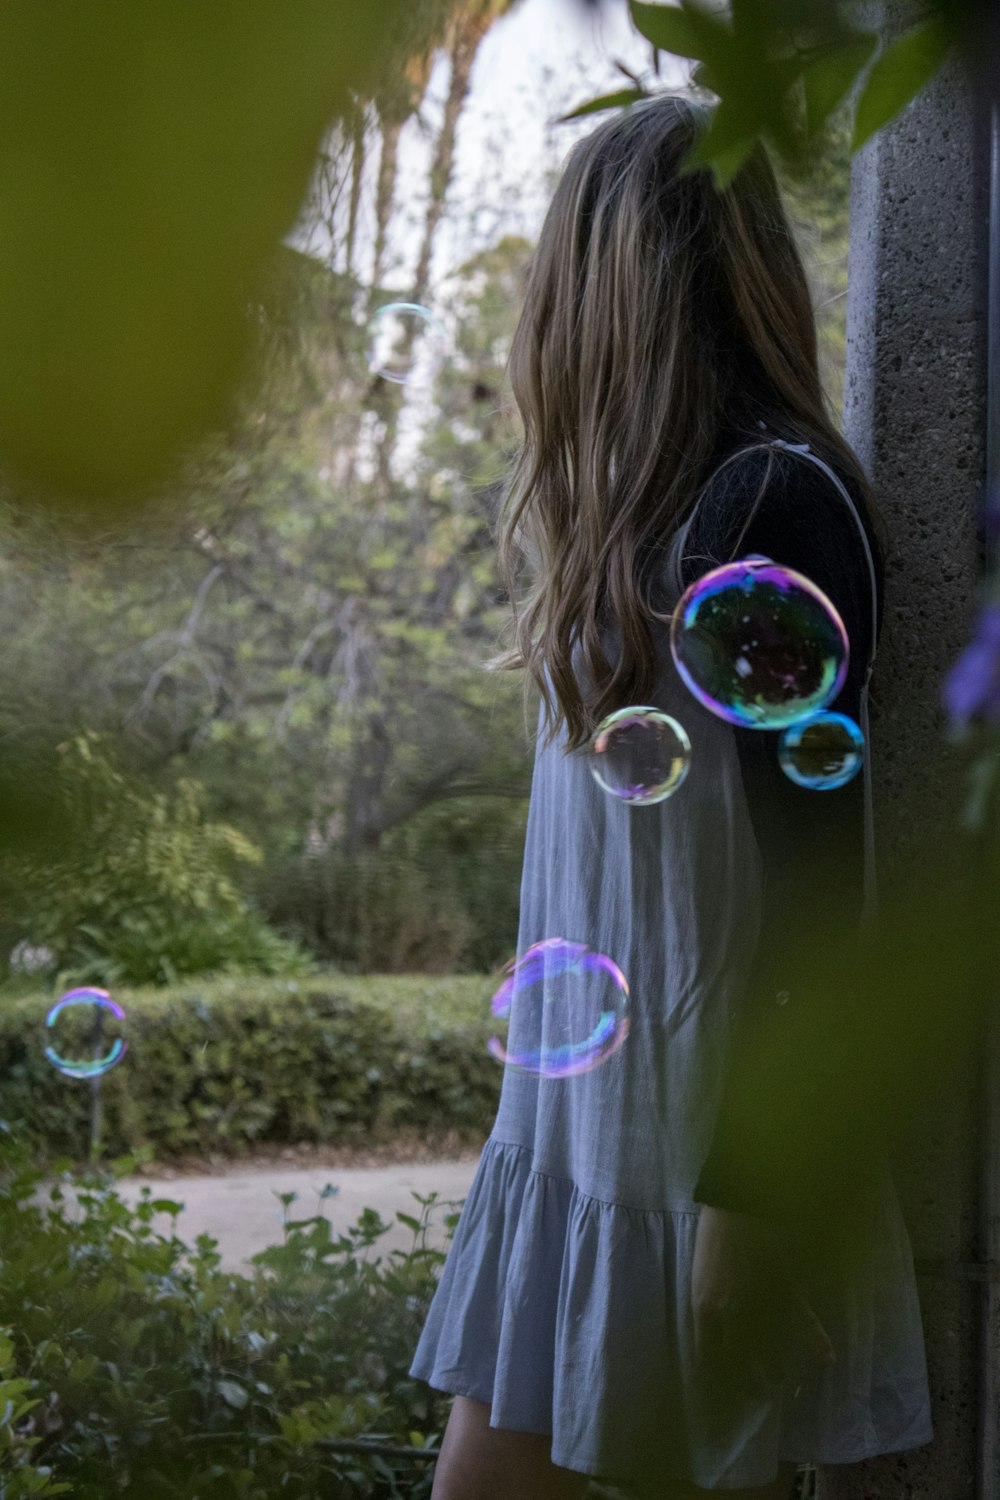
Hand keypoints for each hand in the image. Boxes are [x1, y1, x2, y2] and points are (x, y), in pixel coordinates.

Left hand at [691, 1205, 834, 1402]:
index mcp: (705, 1308)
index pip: (708, 1355)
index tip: (723, 1390)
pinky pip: (802, 1320)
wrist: (737, 1201)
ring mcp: (759, 1304)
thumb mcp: (701, 1273)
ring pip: (770, 1349)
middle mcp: (730, 1314)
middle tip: (757, 1394)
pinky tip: (826, 1356)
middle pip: (740, 1361)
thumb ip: (708, 1304)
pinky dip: (815, 1338)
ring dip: (777, 1369)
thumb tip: (714, 1330)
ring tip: (781, 1384)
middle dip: (749, 1382)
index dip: (715, 1376)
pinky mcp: (785, 1288)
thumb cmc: (714, 1233)